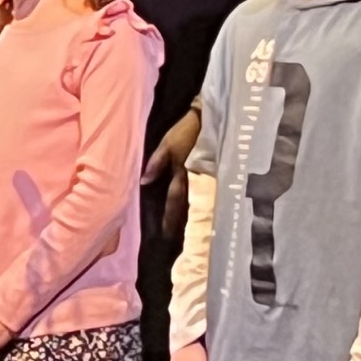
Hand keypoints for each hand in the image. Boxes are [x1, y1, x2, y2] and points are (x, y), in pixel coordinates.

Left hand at [144, 105, 202, 240]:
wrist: (212, 119)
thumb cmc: (186, 131)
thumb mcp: (168, 144)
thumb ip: (156, 164)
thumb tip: (143, 183)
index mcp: (183, 174)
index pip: (174, 202)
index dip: (170, 218)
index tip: (167, 235)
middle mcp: (197, 181)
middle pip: (189, 207)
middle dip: (184, 224)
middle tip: (181, 241)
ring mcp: (209, 179)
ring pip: (199, 203)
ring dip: (193, 217)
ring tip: (191, 233)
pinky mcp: (216, 175)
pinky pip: (207, 194)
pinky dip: (203, 205)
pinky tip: (202, 213)